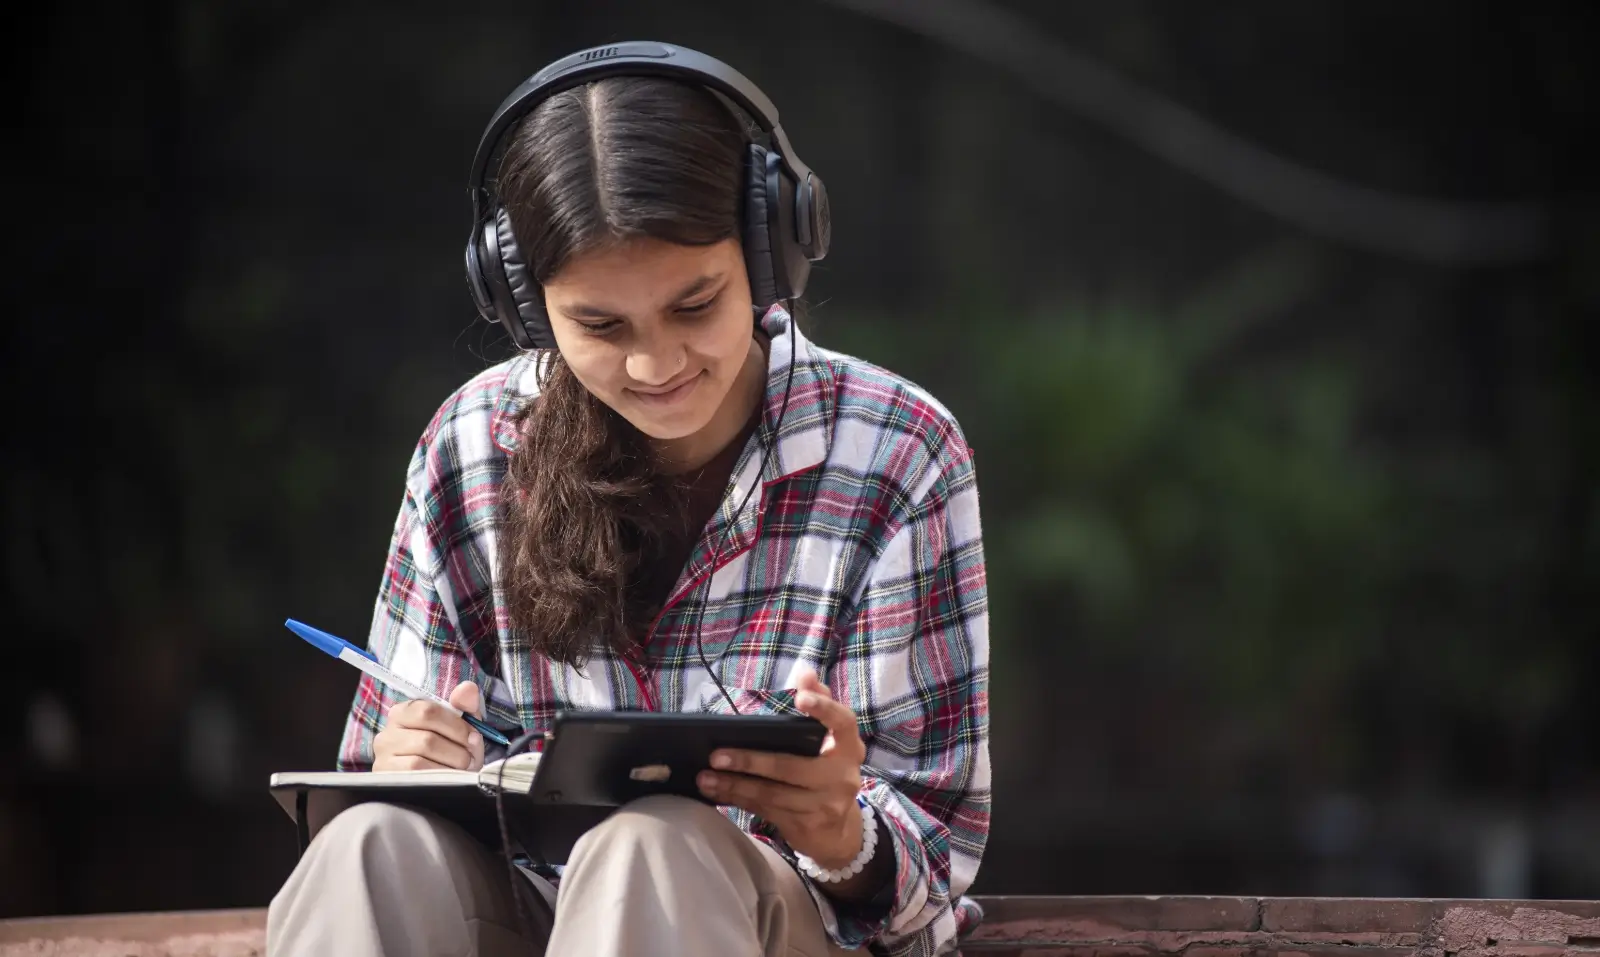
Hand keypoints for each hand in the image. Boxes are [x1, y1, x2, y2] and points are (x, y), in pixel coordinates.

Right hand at [373, 681, 484, 771]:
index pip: (429, 711)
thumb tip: (468, 688)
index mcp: (404, 712)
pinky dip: (438, 777)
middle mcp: (387, 733)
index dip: (456, 726)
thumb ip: (464, 705)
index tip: (474, 737)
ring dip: (449, 765)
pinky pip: (414, 776)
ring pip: (420, 760)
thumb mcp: (459, 727)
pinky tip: (446, 779)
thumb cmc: (448, 750)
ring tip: (461, 769)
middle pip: (427, 739)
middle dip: (456, 750)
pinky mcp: (385, 778)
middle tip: (470, 758)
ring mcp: (383, 757)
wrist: (436, 784)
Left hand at [697, 670, 866, 869]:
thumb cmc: (826, 772)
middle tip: (716, 755)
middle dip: (750, 761)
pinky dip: (738, 799)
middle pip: (790, 766)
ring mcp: (824, 804)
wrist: (837, 831)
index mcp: (848, 748)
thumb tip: (805, 671)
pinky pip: (765, 809)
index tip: (799, 698)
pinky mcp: (805, 825)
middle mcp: (842, 777)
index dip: (823, 709)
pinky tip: (717, 791)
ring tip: (706, 776)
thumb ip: (819, 704)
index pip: (843, 722)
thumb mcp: (829, 742)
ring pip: (771, 793)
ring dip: (735, 784)